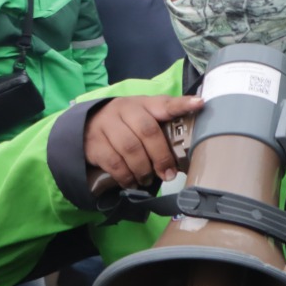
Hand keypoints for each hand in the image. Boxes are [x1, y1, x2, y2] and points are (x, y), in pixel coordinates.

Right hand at [83, 95, 204, 188]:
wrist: (85, 125)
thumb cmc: (126, 125)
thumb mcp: (144, 119)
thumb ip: (163, 129)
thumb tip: (186, 155)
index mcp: (143, 104)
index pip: (164, 103)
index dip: (182, 105)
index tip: (199, 104)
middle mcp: (124, 110)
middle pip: (148, 132)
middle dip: (161, 156)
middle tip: (169, 174)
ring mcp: (106, 125)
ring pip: (130, 149)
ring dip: (143, 169)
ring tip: (148, 179)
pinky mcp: (94, 143)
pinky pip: (113, 162)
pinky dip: (126, 176)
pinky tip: (132, 182)